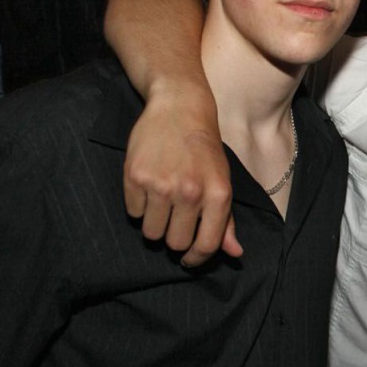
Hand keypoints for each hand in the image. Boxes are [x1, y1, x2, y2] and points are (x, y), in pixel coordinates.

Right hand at [122, 81, 240, 265]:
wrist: (179, 107)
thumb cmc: (204, 149)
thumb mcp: (222, 180)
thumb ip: (226, 220)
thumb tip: (234, 252)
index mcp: (217, 195)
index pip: (206, 245)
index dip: (196, 258)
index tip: (188, 259)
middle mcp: (190, 192)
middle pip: (174, 243)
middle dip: (173, 238)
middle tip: (174, 219)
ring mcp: (161, 184)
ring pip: (150, 232)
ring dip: (154, 224)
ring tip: (161, 202)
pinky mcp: (135, 176)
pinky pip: (132, 212)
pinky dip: (138, 206)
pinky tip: (148, 187)